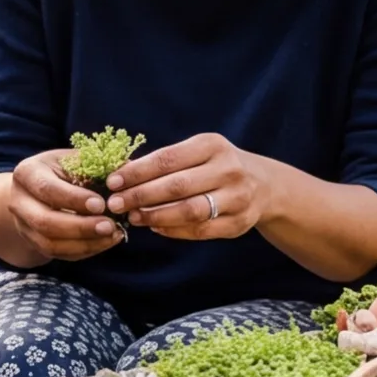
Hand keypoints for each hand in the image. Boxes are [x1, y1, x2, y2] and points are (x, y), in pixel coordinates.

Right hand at [6, 150, 127, 261]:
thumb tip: (128, 170)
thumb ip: (96, 165)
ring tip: (112, 234)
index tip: (101, 204)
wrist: (37, 190)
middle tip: (110, 225)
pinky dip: (85, 250)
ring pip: (50, 244)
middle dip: (80, 227)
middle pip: (45, 222)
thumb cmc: (62, 170)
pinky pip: (59, 255)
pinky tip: (106, 241)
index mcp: (27, 173)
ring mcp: (24, 226)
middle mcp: (19, 201)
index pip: (47, 189)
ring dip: (85, 243)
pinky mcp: (35, 243)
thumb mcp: (73, 160)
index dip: (74, 199)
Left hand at [104, 133, 273, 239]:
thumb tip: (120, 174)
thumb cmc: (216, 165)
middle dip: (140, 196)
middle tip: (115, 204)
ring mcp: (237, 198)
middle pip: (176, 186)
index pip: (167, 159)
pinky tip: (155, 228)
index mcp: (212, 145)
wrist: (264, 184)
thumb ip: (164, 162)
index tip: (112, 182)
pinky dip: (174, 230)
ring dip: (156, 216)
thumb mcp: (196, 152)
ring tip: (133, 217)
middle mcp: (228, 169)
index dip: (137, 172)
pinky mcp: (239, 223)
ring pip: (189, 211)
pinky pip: (201, 230)